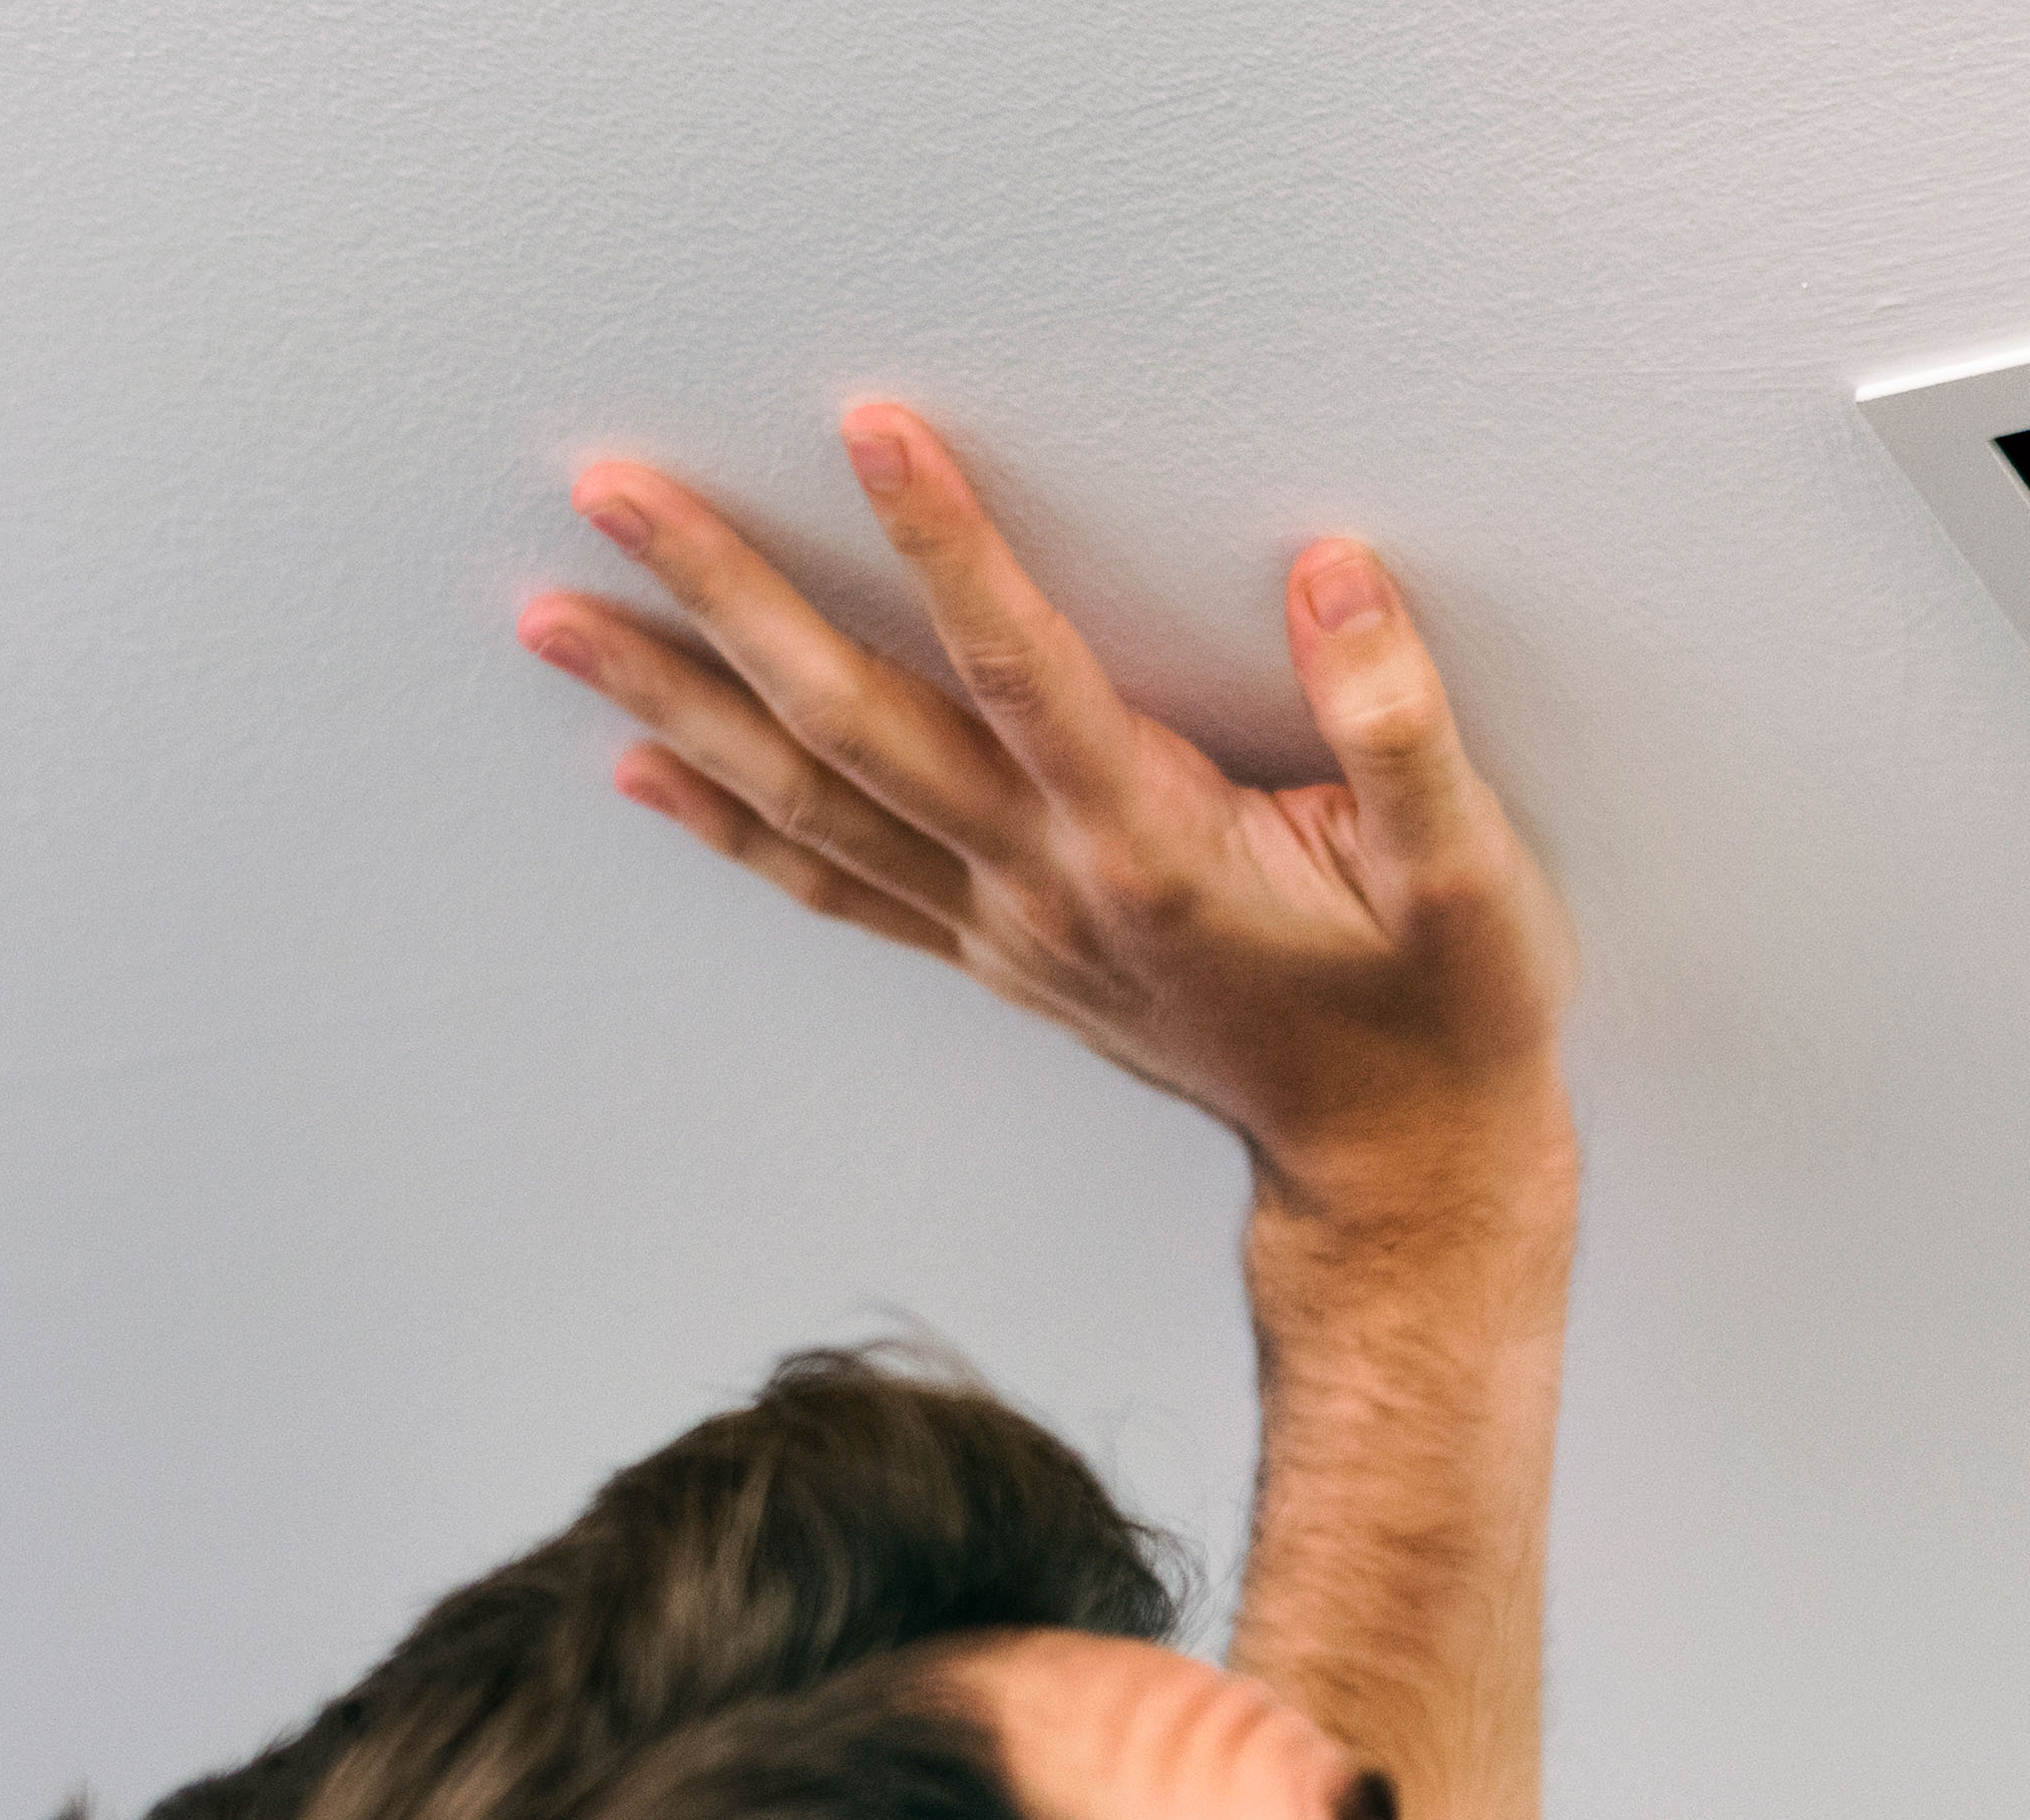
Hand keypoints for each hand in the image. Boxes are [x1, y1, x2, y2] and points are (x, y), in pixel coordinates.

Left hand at [517, 402, 1578, 1231]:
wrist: (1402, 1182)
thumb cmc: (1441, 1029)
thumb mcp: (1472, 882)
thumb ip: (1401, 731)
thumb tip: (1334, 581)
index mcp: (1151, 848)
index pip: (1020, 670)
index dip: (946, 545)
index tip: (870, 427)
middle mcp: (1046, 888)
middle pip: (851, 725)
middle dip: (724, 599)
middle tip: (611, 491)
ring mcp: (1005, 929)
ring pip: (808, 801)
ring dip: (674, 701)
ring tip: (557, 616)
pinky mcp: (998, 955)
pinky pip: (829, 882)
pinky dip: (726, 822)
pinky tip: (642, 766)